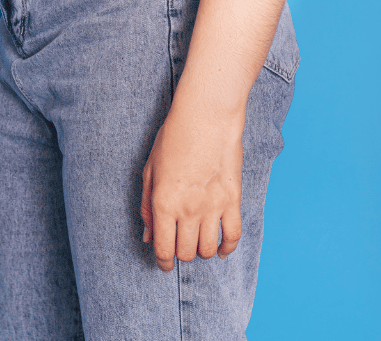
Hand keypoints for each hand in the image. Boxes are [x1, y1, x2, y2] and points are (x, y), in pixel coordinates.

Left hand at [140, 99, 244, 271]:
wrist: (207, 116)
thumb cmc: (174, 137)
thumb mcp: (150, 170)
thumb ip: (146, 207)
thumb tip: (149, 236)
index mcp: (163, 203)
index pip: (163, 249)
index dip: (163, 263)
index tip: (165, 264)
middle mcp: (188, 209)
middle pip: (186, 252)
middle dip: (181, 254)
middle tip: (181, 245)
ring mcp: (213, 205)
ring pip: (209, 248)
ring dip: (202, 251)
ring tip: (200, 241)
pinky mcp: (233, 198)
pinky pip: (233, 234)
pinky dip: (228, 247)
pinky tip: (222, 248)